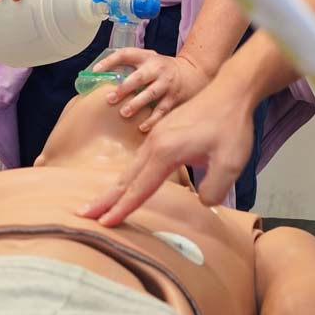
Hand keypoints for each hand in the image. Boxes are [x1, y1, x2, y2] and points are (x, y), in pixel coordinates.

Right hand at [77, 73, 255, 226]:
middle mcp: (154, 144)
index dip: (123, 208)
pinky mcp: (162, 133)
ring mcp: (156, 137)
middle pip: (127, 178)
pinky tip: (129, 182)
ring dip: (115, 188)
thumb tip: (203, 201)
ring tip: (100, 204)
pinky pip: (140, 160)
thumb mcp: (231, 162)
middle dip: (105, 199)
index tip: (105, 223)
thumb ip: (214, 190)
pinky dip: (129, 176)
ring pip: (131, 168)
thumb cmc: (231, 126)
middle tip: (83, 215)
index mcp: (165, 152)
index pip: (140, 187)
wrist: (231, 91)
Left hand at [96, 48, 209, 130]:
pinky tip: (142, 128)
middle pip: (139, 77)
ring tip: (125, 113)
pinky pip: (162, 111)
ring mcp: (166, 84)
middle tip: (110, 98)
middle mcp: (157, 69)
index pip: (126, 54)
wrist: (192, 73)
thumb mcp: (148, 60)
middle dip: (124, 88)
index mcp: (147, 57)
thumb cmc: (162, 69)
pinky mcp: (174, 98)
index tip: (96, 70)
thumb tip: (99, 78)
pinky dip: (152, 120)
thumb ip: (130, 67)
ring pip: (151, 94)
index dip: (110, 61)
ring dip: (137, 104)